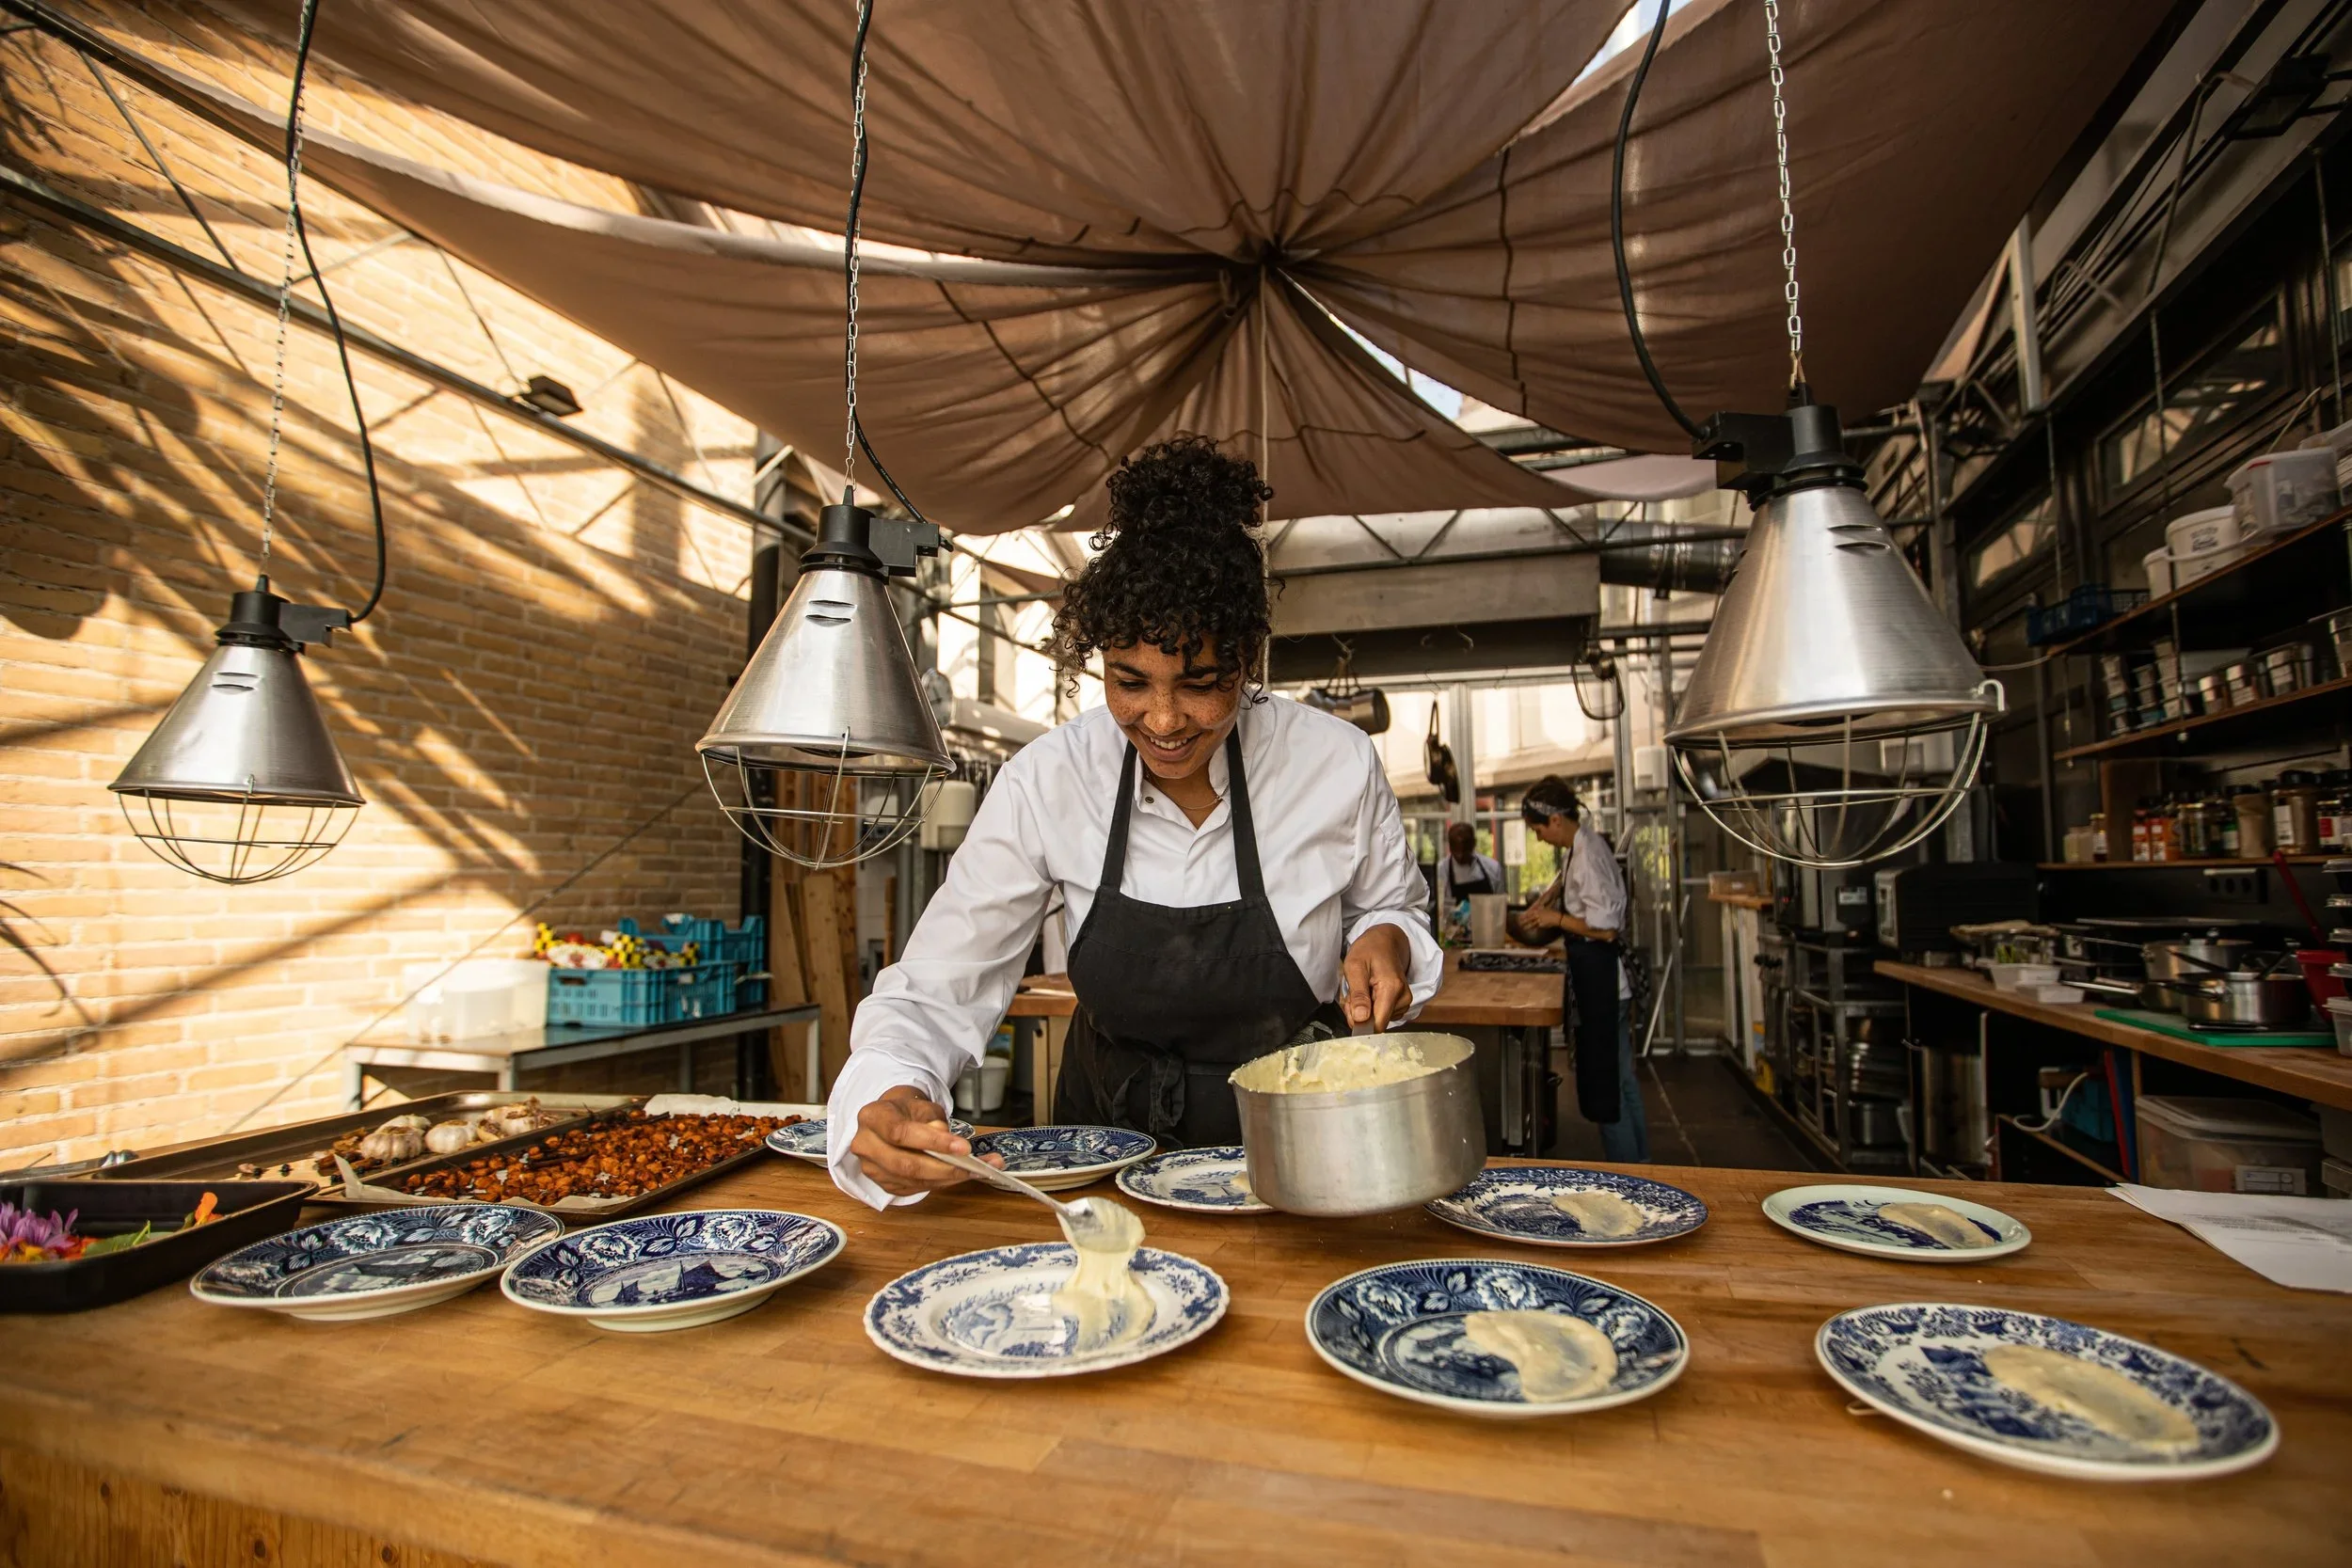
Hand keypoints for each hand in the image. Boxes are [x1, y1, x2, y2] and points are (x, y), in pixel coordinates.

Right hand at [847, 1084, 1001, 1196]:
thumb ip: (933, 1121)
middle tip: (971, 1166)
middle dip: (942, 1168)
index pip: (900, 1133)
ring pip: (911, 1181)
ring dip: (945, 1179)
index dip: (932, 1142)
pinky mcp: (883, 1184)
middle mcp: (865, 1145)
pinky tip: (957, 1177)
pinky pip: (913, 1189)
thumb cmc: (907, 1111)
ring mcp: (871, 1168)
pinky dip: (938, 1184)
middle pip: (904, 1164)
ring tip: (974, 1172)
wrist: (892, 1119)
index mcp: (872, 1117)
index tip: (962, 1147)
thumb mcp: (922, 1106)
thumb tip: (947, 1143)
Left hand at [1342, 923, 1412, 1032]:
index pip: (1378, 1024)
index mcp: (1392, 988)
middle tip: (1353, 992)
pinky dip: (1370, 1007)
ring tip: (1362, 988)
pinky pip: (1381, 1015)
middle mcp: (1403, 998)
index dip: (1360, 1022)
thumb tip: (1360, 1019)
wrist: (1383, 942)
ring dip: (1363, 1009)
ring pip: (1376, 1020)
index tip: (1351, 1007)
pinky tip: (1368, 992)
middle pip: (1375, 1023)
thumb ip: (1358, 995)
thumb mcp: (1354, 967)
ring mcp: (1404, 1001)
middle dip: (1358, 1012)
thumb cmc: (1368, 950)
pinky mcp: (1401, 1004)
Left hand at [1517, 904, 1561, 935]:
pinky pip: (1536, 927)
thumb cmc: (1552, 913)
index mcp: (1538, 910)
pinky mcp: (1541, 925)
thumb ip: (1541, 908)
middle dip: (1523, 921)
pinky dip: (1533, 928)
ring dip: (1527, 926)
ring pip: (1531, 923)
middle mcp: (1537, 915)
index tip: (1519, 917)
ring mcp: (1539, 920)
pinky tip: (1530, 930)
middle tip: (1519, 923)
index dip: (1524, 915)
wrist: (1556, 918)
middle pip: (1529, 918)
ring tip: (1523, 928)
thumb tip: (1538, 906)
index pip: (1529, 913)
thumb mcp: (1545, 908)